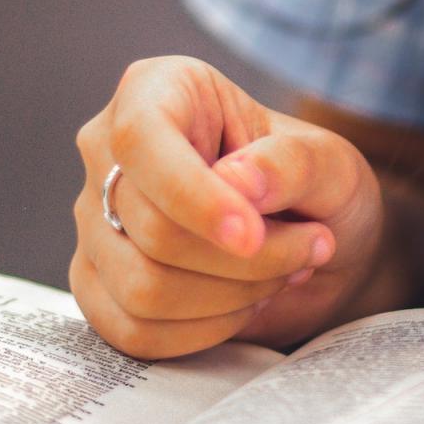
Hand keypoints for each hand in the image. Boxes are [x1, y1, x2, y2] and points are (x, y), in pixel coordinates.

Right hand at [71, 56, 382, 357]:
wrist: (315, 239)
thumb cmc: (317, 187)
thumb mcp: (330, 163)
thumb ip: (291, 164)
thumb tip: (237, 181)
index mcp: (157, 91)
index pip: (143, 142)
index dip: (195, 198)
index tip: (253, 236)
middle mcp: (108, 151)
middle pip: (151, 230)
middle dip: (246, 259)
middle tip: (310, 247)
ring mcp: (94, 220)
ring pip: (142, 289)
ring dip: (231, 298)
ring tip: (281, 274)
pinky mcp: (97, 283)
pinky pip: (133, 331)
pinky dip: (203, 332)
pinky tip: (243, 304)